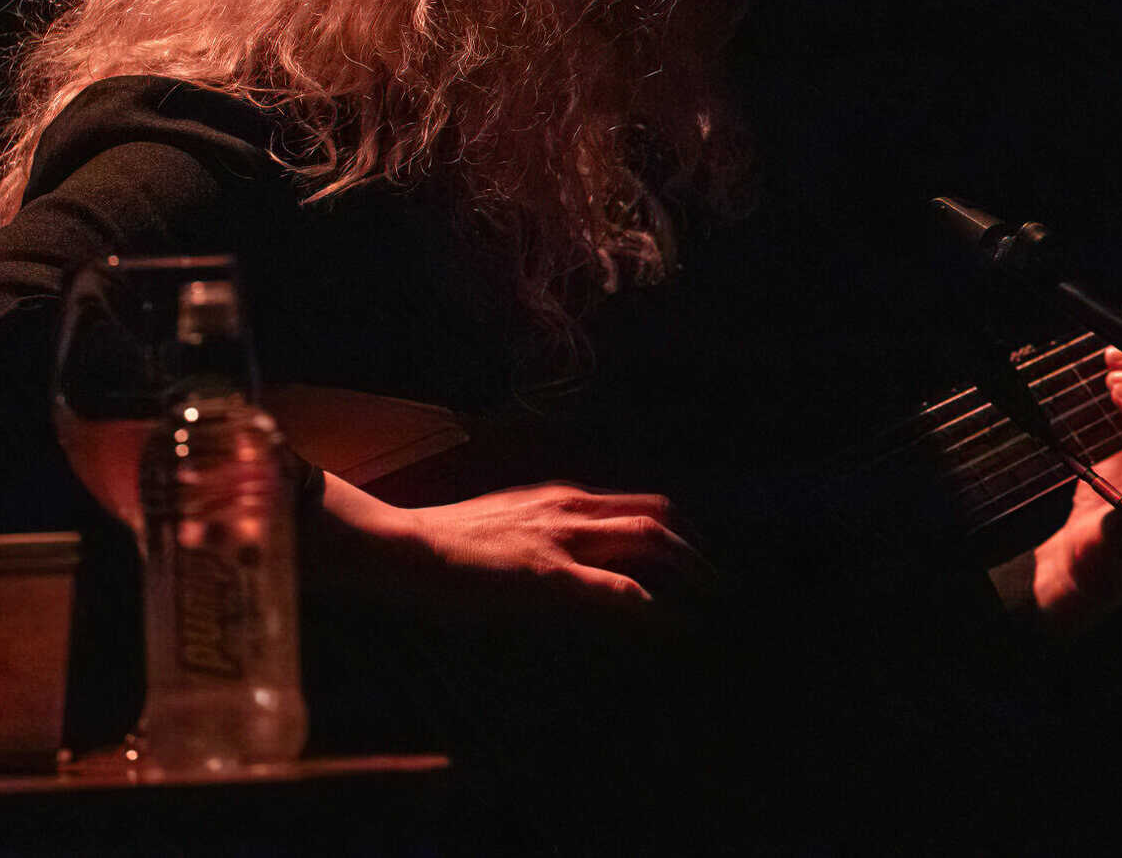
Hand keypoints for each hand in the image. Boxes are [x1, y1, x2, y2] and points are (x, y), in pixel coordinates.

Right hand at [406, 481, 716, 615]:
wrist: (401, 547)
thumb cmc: (442, 546)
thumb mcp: (505, 526)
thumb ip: (542, 535)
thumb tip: (568, 562)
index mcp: (560, 499)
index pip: (637, 503)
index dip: (675, 528)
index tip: (697, 553)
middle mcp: (570, 508)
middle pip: (654, 516)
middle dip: (695, 548)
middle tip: (720, 581)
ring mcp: (562, 538)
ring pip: (648, 538)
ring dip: (688, 568)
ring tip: (714, 598)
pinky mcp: (549, 575)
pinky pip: (616, 587)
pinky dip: (652, 604)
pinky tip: (673, 624)